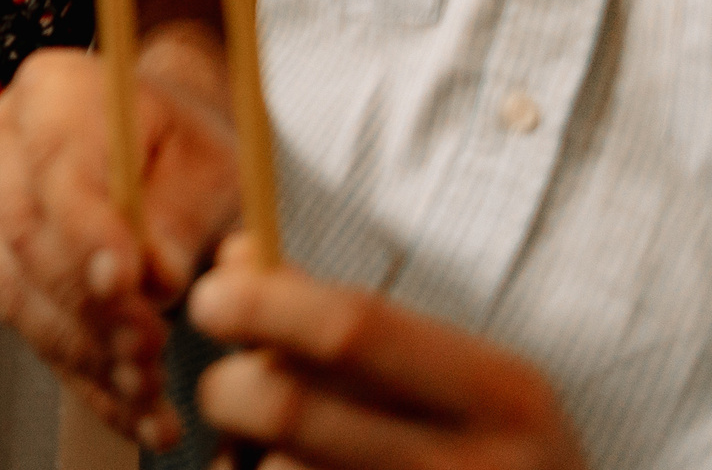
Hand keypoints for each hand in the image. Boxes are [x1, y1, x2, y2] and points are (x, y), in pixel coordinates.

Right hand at [0, 23, 245, 448]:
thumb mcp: (209, 160)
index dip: (89, 234)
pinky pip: (30, 327)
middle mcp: (3, 144)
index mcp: (52, 91)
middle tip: (149, 351)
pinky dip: (82, 377)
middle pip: (27, 238)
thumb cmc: (186, 142)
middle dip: (90, 307)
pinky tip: (134, 413)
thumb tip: (157, 279)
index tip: (131, 286)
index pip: (59, 171)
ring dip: (84, 352)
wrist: (158, 141)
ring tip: (147, 395)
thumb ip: (181, 212)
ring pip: (19, 292)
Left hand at [189, 236, 587, 468]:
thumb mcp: (456, 382)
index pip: (352, 328)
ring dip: (244, 462)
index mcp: (502, 395)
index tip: (208, 298)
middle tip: (222, 390)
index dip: (263, 306)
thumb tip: (236, 261)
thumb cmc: (484, 458)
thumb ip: (344, 319)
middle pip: (292, 409)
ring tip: (266, 459)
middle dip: (228, 390)